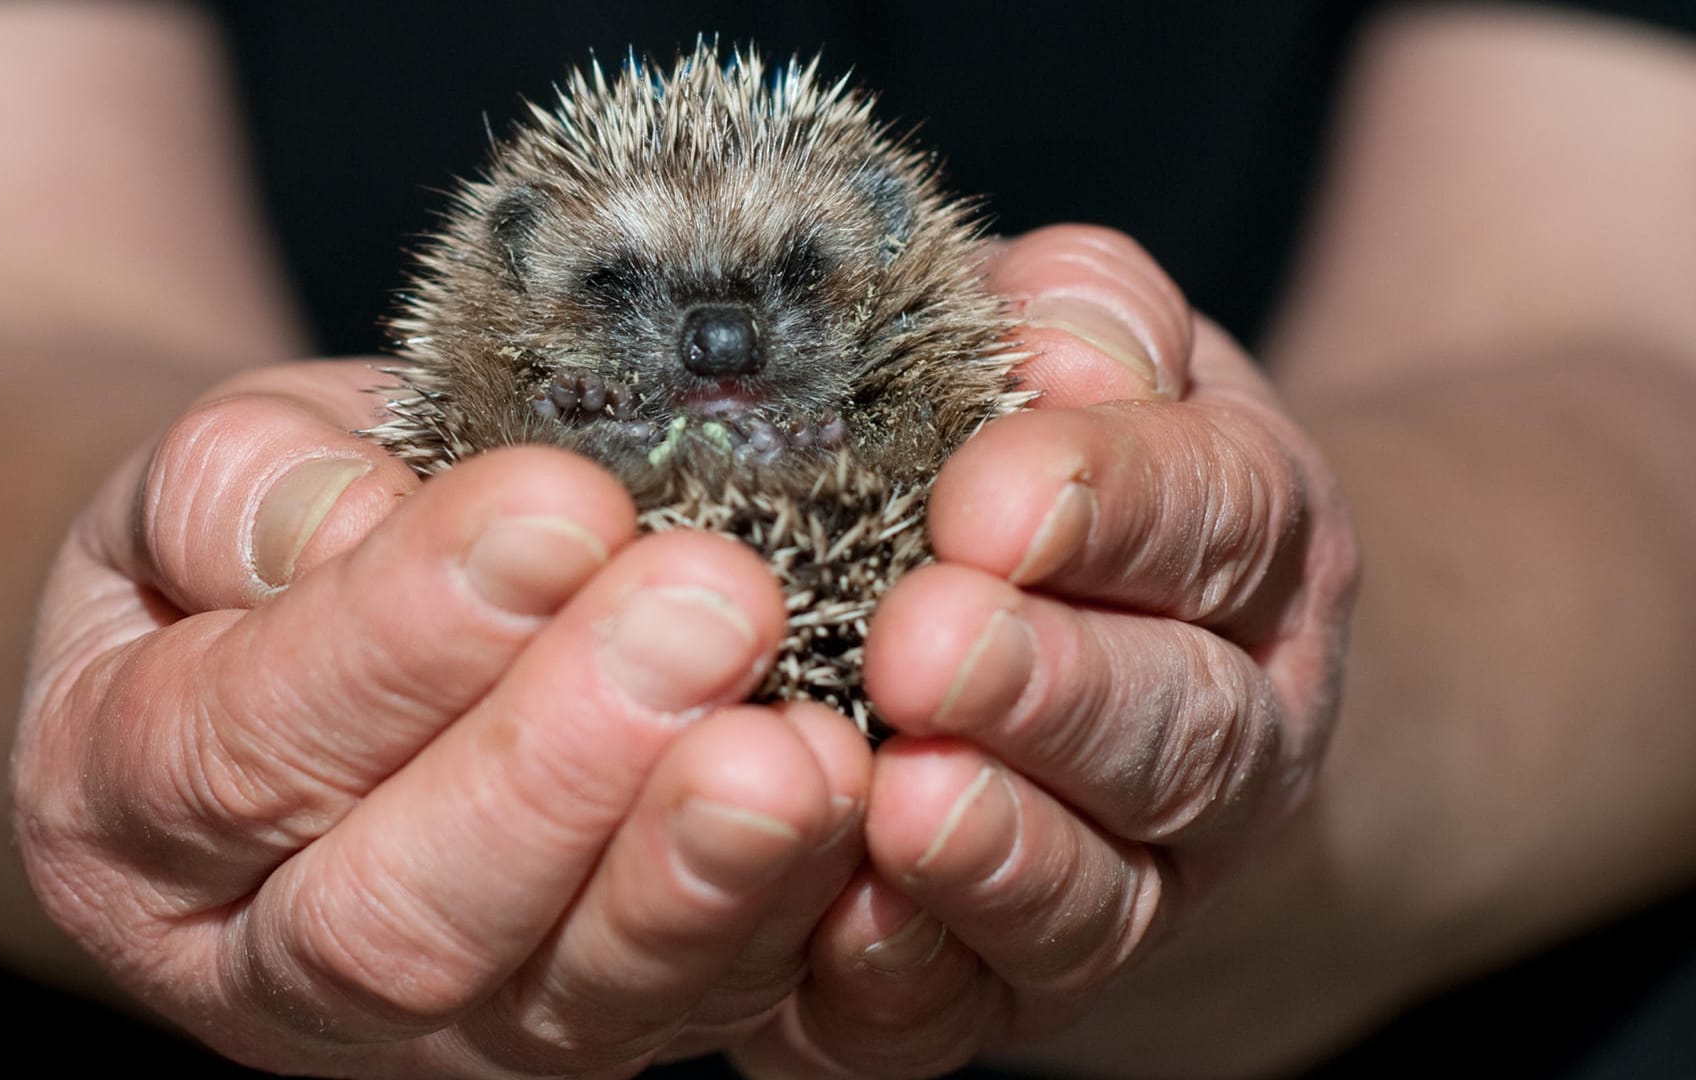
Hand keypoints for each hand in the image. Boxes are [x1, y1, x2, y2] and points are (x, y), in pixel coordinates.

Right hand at [11, 361, 870, 1075]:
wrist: (300, 642)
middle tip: (709, 606)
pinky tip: (850, 803)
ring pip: (558, 1007)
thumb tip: (353, 527)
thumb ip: (246, 493)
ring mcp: (432, 1025)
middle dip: (565, 765)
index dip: (403, 638)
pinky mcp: (576, 1026)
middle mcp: (264, 961)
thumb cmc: (262, 545)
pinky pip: (690, 1013)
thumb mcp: (214, 479)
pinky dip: (785, 920)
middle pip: (399, 921)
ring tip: (800, 746)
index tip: (557, 511)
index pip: (245, 749)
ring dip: (695, 877)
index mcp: (127, 808)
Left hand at [732, 226, 1360, 1076]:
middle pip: (1178, 731)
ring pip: (1096, 897)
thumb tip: (1057, 338)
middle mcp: (1222, 734)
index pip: (1216, 517)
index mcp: (1245, 552)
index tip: (989, 496)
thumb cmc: (1063, 483)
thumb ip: (1082, 317)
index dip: (1109, 506)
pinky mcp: (1011, 985)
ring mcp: (1132, 878)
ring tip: (900, 803)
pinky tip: (835, 933)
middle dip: (1051, 692)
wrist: (1113, 670)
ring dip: (999, 857)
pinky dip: (908, 983)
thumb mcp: (1092, 358)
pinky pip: (969, 1012)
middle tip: (923, 651)